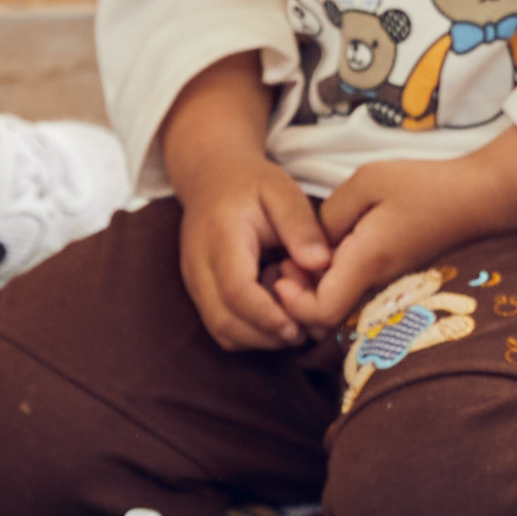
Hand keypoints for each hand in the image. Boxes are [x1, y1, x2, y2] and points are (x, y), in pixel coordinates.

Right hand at [170, 134, 337, 352]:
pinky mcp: (200, 294)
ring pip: (223, 332)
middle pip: (225, 322)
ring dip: (260, 337)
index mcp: (220, 239)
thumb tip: (321, 264)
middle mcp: (199, 267)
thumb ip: (301, 227)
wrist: (211, 178)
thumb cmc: (251, 184)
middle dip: (268, 336)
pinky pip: (223, 327)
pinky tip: (274, 310)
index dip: (267, 316)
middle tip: (305, 329)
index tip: (299, 326)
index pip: (236, 291)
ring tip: (292, 316)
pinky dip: (251, 330)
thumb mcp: (283, 191)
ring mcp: (195, 284)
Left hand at [298, 145, 516, 330]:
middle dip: (296, 298)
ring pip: (337, 306)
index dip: (293, 302)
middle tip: (284, 262)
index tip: (283, 271)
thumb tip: (311, 245)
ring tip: (299, 257)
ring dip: (313, 290)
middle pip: (325, 318)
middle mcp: (375, 284)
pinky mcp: (391, 279)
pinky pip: (352, 294)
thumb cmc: (424, 186)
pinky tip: (326, 254)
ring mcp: (385, 285)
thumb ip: (330, 214)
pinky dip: (331, 282)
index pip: (321, 312)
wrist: (476, 198)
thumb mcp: (367, 182)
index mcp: (366, 262)